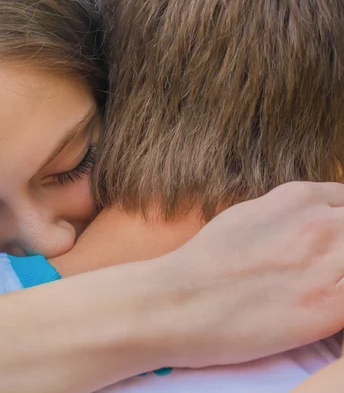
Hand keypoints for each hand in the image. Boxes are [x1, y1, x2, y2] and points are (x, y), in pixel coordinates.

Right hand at [165, 182, 343, 367]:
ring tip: (315, 286)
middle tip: (319, 269)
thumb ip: (287, 215)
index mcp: (298, 198)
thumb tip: (306, 224)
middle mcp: (321, 225)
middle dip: (340, 249)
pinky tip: (316, 307)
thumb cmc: (202, 263)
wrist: (179, 301)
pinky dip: (339, 301)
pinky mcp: (331, 308)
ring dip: (340, 273)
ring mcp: (330, 264)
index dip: (339, 224)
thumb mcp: (245, 216)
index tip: (328, 245)